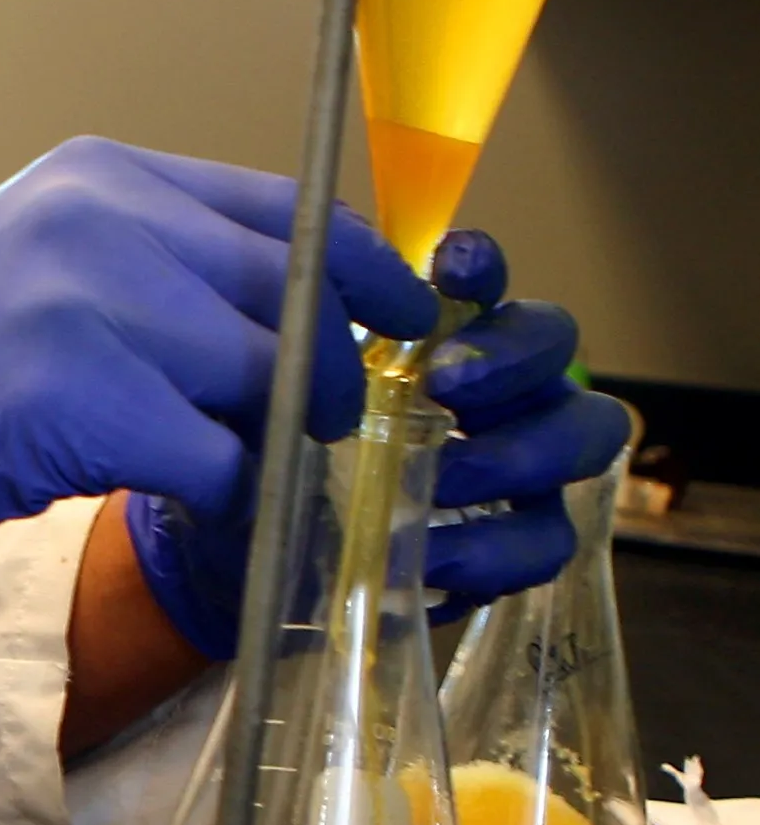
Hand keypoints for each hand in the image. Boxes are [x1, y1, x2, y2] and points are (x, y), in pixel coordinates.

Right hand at [0, 136, 436, 550]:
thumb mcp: (37, 259)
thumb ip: (152, 260)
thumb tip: (289, 312)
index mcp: (101, 176)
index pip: (287, 205)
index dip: (365, 268)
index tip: (405, 314)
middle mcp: (101, 222)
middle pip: (291, 296)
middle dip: (324, 372)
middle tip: (324, 422)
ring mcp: (90, 305)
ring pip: (264, 381)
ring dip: (267, 442)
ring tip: (233, 467)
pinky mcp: (83, 400)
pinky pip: (218, 459)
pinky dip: (220, 496)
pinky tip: (181, 502)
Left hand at [126, 229, 632, 656]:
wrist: (243, 553)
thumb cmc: (270, 453)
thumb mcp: (270, 394)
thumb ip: (298, 342)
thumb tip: (310, 296)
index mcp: (432, 337)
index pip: (481, 281)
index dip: (479, 267)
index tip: (449, 270)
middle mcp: (491, 389)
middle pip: (555, 344)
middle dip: (512, 357)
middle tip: (447, 383)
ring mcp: (514, 466)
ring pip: (581, 436)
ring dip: (518, 454)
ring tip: (443, 481)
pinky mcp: (507, 547)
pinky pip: (543, 544)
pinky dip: (492, 549)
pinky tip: (432, 557)